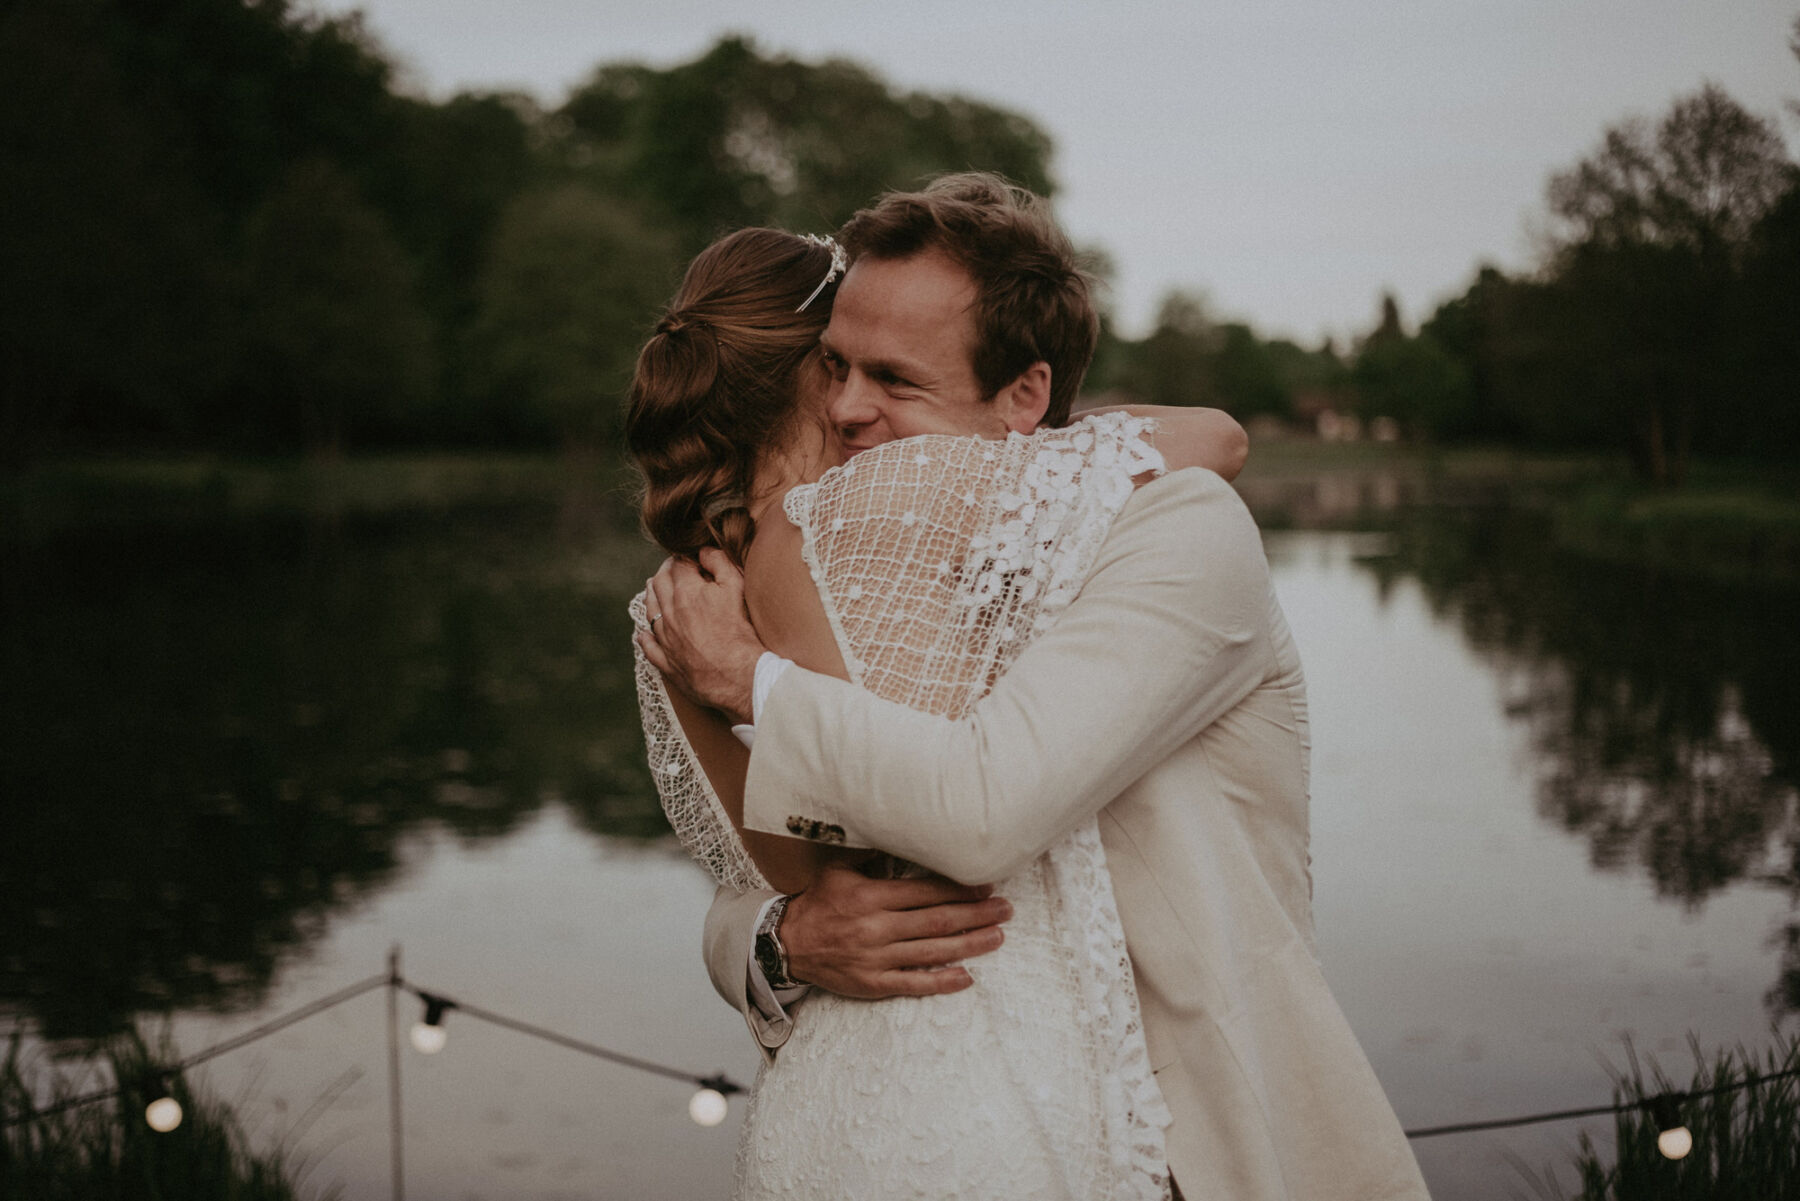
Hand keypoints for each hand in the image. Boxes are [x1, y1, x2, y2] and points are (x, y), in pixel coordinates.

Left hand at [639, 548, 765, 723]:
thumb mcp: (736, 588)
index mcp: (685, 592)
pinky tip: (644, 634)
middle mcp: (669, 613)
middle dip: (665, 572)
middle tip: (673, 568)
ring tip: (655, 589)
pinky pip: (648, 646)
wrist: (738, 676)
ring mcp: (665, 638)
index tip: (690, 557)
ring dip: (651, 596)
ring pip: (650, 611)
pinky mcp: (666, 662)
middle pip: (659, 584)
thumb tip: (704, 550)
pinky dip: (645, 637)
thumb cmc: (740, 631)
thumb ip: (719, 562)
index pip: (677, 564)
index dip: (683, 557)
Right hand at [779, 860, 1010, 998]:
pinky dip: (941, 982)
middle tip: (1005, 909)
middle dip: (976, 915)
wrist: (787, 943)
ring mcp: (876, 959)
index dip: (960, 890)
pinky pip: (912, 984)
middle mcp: (877, 928)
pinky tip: (966, 977)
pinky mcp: (873, 984)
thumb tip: (906, 832)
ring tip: (998, 937)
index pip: (926, 892)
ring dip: (970, 945)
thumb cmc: (820, 902)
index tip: (987, 886)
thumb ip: (874, 857)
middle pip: (937, 921)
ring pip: (932, 952)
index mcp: (871, 897)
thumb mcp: (841, 870)